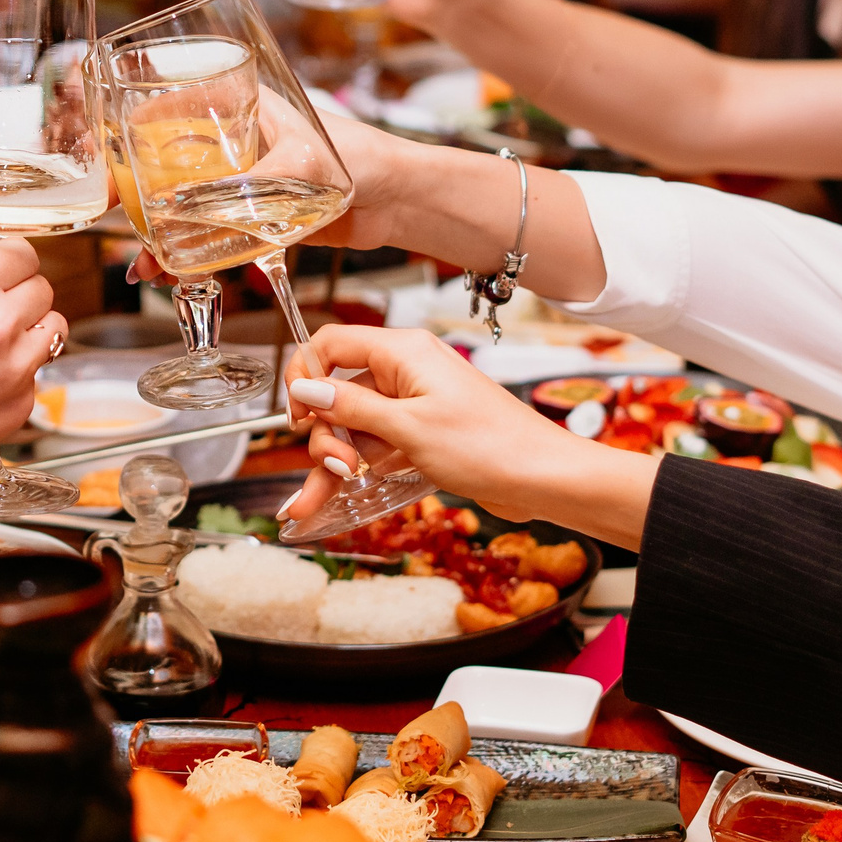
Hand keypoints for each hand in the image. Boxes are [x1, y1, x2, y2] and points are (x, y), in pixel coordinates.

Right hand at [0, 240, 62, 489]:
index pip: (21, 253)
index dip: (12, 260)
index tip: (7, 267)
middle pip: (42, 289)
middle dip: (21, 294)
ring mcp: (16, 366)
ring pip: (53, 330)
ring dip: (31, 331)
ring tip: (1, 344)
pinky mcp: (20, 404)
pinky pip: (34, 376)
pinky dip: (16, 376)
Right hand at [275, 325, 592, 527]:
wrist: (543, 477)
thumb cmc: (489, 446)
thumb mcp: (409, 428)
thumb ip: (352, 407)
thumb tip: (307, 389)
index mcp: (403, 352)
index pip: (331, 343)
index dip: (305, 375)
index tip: (298, 416)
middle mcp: (404, 370)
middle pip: (337, 390)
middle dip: (325, 431)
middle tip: (338, 467)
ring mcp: (413, 402)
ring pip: (353, 422)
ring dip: (335, 456)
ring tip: (328, 495)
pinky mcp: (421, 430)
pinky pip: (375, 442)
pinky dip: (356, 468)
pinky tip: (333, 498)